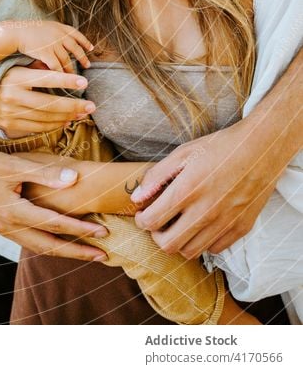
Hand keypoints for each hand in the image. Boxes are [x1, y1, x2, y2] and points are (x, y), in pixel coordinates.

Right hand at [0, 65, 94, 136]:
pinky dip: (54, 126)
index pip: (46, 78)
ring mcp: (11, 113)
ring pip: (46, 118)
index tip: (84, 81)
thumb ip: (36, 69)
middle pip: (49, 103)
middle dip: (74, 105)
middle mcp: (13, 95)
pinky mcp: (10, 125)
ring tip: (82, 113)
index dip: (66, 80)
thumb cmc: (2, 78)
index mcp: (16, 77)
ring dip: (67, 117)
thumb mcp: (16, 68)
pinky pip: (37, 128)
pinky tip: (66, 121)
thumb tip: (60, 69)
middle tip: (91, 106)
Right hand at [0, 144, 107, 259]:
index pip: (55, 225)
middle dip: (77, 251)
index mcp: (14, 212)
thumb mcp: (14, 165)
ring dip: (63, 251)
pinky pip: (28, 241)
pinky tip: (57, 242)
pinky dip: (47, 244)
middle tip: (103, 256)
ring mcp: (3, 229)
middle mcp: (9, 227)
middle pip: (50, 245)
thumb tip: (74, 178)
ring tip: (85, 253)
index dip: (81, 229)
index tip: (103, 231)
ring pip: (38, 246)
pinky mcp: (0, 226)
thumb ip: (44, 174)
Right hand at [15, 20, 92, 71]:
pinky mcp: (47, 53)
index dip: (85, 41)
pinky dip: (60, 74)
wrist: (16, 32)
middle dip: (82, 57)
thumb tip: (65, 41)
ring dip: (71, 69)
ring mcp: (54, 44)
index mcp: (60, 27)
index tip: (91, 48)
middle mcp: (59, 35)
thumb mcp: (45, 26)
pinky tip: (63, 79)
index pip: (77, 34)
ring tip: (75, 76)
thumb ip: (56, 32)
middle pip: (75, 48)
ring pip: (67, 60)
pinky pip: (56, 66)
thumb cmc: (27, 30)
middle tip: (87, 65)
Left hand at [131, 119, 281, 257]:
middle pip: (168, 245)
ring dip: (179, 241)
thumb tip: (136, 197)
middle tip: (158, 223)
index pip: (152, 221)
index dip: (142, 220)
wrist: (261, 149)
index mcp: (187, 190)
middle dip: (156, 236)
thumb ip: (157, 175)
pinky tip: (201, 224)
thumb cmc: (219, 147)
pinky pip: (214, 249)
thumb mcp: (183, 153)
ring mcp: (225, 223)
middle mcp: (205, 212)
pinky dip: (203, 242)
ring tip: (178, 225)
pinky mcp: (241, 228)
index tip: (144, 214)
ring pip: (191, 251)